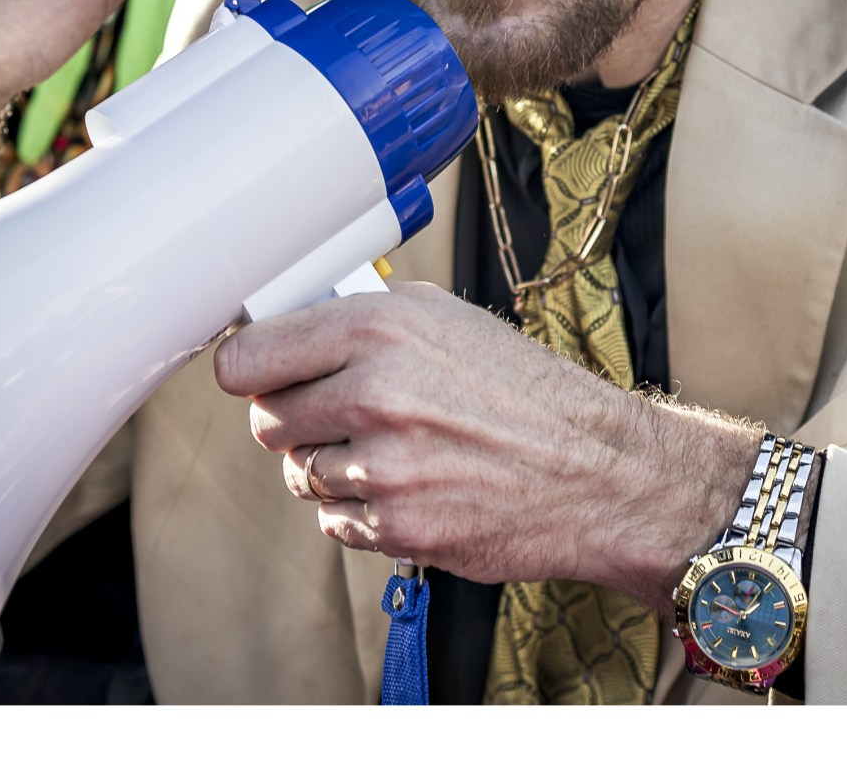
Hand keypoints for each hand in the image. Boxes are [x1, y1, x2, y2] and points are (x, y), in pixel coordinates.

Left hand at [214, 282, 761, 604]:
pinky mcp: (396, 528)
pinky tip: (412, 486)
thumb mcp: (450, 320)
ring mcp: (383, 468)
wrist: (598, 471)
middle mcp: (375, 393)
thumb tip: (294, 328)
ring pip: (298, 474)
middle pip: (266, 420)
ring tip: (394, 449)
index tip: (260, 375)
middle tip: (338, 413)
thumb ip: (366, 318)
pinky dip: (362, 509)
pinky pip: (334, 521)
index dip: (250, 369)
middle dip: (295, 419)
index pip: (248, 359)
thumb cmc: (526, 392)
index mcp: (380, 328)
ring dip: (331, 466)